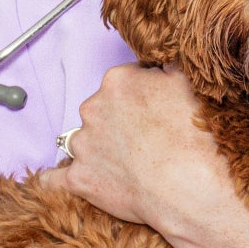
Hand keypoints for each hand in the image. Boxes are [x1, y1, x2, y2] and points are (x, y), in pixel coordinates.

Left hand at [36, 63, 227, 230]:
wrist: (189, 185)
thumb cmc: (194, 135)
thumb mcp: (188, 82)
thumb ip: (167, 66)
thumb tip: (160, 61)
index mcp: (118, 80)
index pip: (123, 83)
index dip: (140, 98)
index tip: (154, 113)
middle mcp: (93, 107)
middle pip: (101, 110)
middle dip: (118, 122)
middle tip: (146, 141)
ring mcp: (83, 145)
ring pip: (83, 141)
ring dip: (98, 149)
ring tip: (127, 166)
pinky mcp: (79, 179)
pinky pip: (55, 178)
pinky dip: (56, 180)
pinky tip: (56, 180)